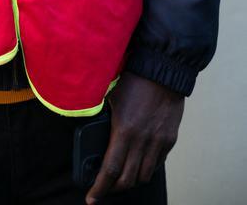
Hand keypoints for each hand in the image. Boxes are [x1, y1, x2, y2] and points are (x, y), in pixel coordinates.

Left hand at [86, 72, 183, 202]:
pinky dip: (146, 169)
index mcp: (124, 131)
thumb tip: (93, 133)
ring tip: (120, 178)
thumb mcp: (111, 98)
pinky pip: (157, 164)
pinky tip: (138, 164)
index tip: (91, 198)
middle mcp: (143, 141)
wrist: (163, 70)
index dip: (99, 188)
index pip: (110, 170)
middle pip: (127, 179)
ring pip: (144, 176)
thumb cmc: (134, 79)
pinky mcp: (169, 140)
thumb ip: (104, 118)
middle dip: (113, 189)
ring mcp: (158, 142)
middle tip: (103, 188)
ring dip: (130, 181)